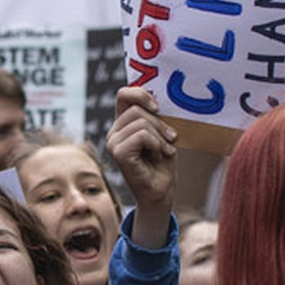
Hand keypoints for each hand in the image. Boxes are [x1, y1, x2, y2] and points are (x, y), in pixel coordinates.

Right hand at [105, 87, 176, 215]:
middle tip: (170, 138)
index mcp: (122, 123)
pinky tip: (158, 156)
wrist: (161, 190)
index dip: (141, 94)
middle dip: (160, 123)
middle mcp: (114, 132)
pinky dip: (156, 145)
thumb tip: (158, 97)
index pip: (124, 94)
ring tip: (165, 150)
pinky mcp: (118, 153)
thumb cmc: (162, 162)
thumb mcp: (161, 132)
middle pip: (137, 110)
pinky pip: (142, 136)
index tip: (158, 107)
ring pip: (141, 123)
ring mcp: (113, 143)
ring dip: (160, 137)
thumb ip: (154, 115)